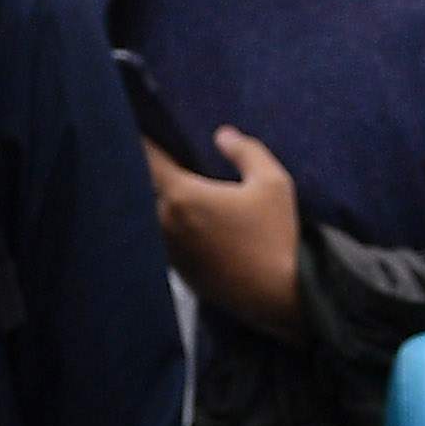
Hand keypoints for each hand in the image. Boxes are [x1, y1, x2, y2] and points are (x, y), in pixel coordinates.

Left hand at [149, 127, 302, 339]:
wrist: (280, 296)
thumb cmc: (277, 237)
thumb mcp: (273, 183)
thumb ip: (246, 151)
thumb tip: (224, 135)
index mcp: (182, 196)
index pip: (147, 158)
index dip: (144, 140)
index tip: (144, 129)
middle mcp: (165, 224)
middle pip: (147, 188)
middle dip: (158, 174)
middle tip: (175, 162)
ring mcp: (169, 252)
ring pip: (156, 217)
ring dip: (167, 206)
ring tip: (190, 195)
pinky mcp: (179, 272)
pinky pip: (167, 243)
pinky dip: (176, 231)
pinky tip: (201, 228)